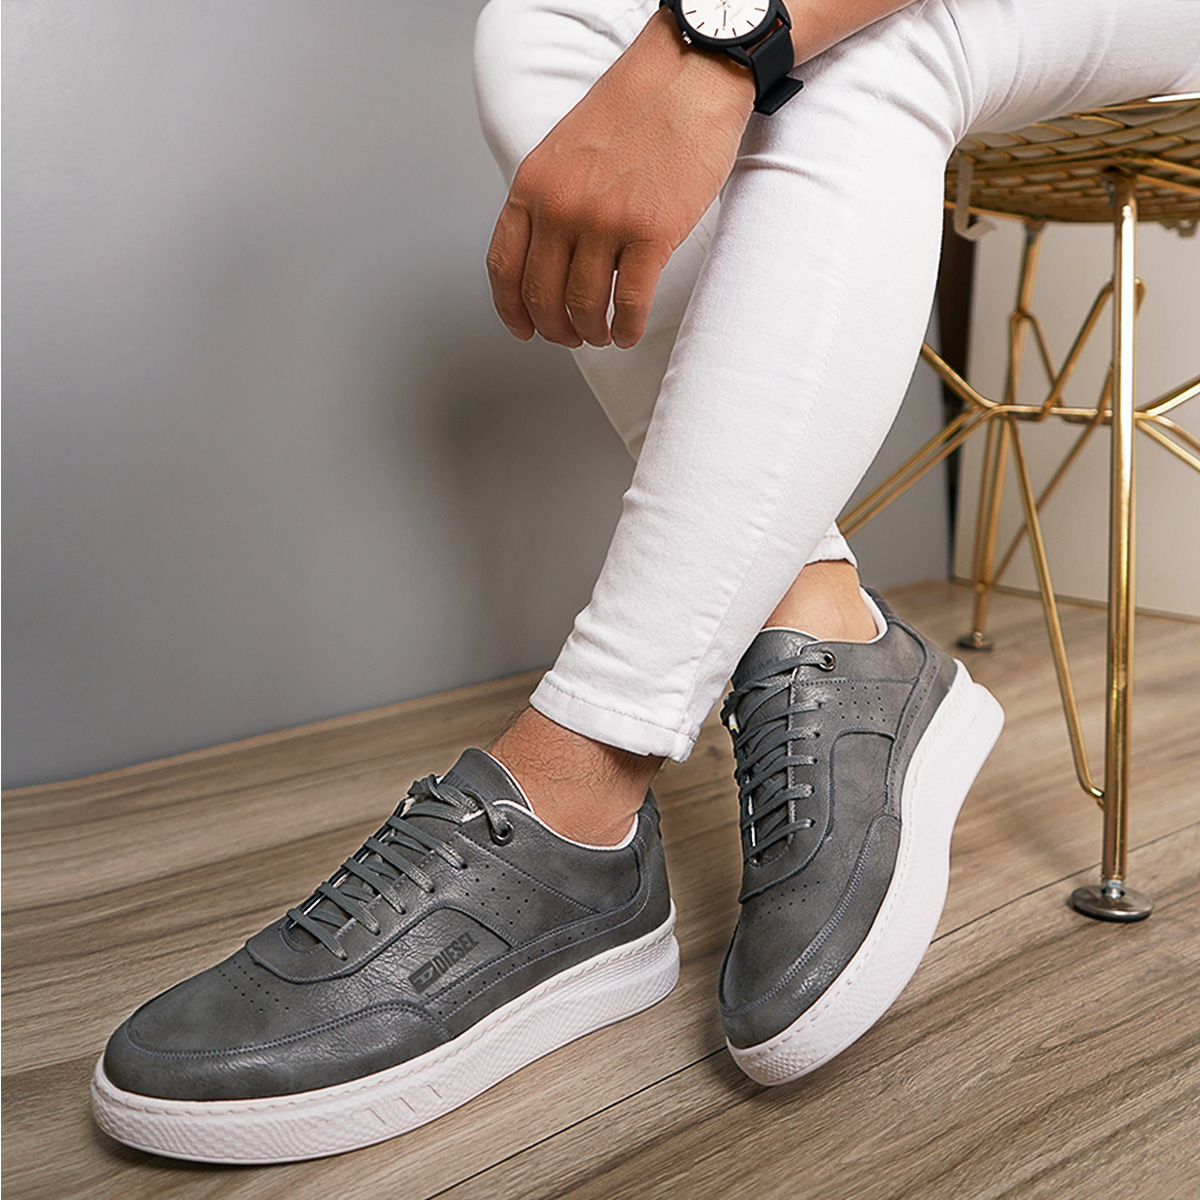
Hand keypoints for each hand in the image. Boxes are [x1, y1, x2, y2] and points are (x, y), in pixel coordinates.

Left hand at [486, 9, 754, 349]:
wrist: (689, 77)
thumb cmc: (636, 109)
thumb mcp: (566, 149)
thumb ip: (550, 199)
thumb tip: (550, 257)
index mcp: (534, 184)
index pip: (504, 266)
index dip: (512, 310)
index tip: (523, 328)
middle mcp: (561, 205)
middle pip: (542, 295)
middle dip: (556, 328)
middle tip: (572, 336)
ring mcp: (605, 221)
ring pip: (584, 306)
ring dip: (591, 332)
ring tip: (603, 334)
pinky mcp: (651, 233)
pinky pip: (630, 303)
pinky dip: (627, 327)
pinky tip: (629, 331)